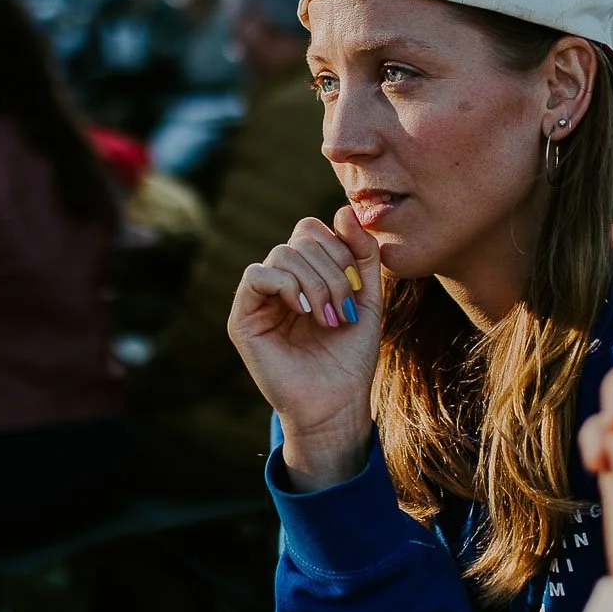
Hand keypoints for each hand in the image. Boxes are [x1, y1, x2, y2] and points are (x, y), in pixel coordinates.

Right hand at [230, 205, 384, 490]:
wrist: (337, 402)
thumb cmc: (351, 356)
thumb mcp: (369, 297)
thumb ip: (363, 255)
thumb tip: (344, 209)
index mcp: (307, 273)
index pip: (314, 230)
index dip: (340, 247)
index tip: (358, 285)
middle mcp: (281, 281)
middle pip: (300, 238)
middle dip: (332, 269)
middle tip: (344, 308)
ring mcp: (260, 298)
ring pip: (282, 255)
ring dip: (316, 283)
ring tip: (329, 317)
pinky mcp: (243, 317)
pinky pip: (257, 275)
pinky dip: (287, 286)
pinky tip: (304, 311)